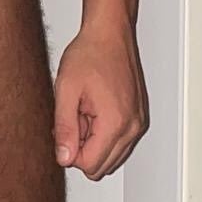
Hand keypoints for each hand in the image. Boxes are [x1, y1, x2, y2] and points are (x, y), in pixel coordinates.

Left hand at [53, 21, 147, 179]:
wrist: (109, 34)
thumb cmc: (90, 54)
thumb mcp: (66, 90)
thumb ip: (64, 127)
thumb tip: (64, 158)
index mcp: (115, 123)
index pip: (90, 165)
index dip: (70, 152)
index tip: (65, 127)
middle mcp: (132, 127)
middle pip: (102, 166)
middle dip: (82, 148)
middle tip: (74, 118)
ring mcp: (138, 123)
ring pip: (111, 156)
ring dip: (93, 141)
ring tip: (84, 111)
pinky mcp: (138, 117)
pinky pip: (119, 142)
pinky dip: (104, 132)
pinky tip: (94, 109)